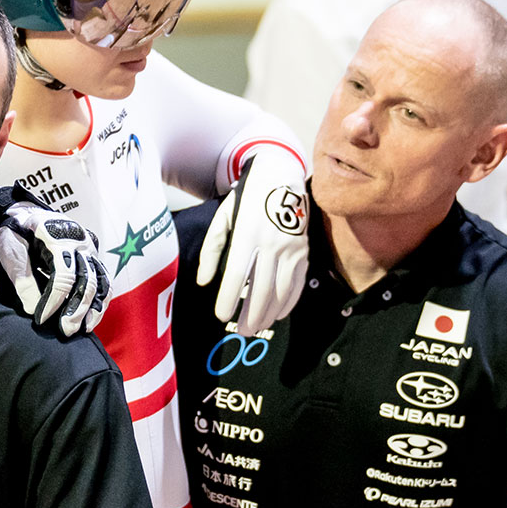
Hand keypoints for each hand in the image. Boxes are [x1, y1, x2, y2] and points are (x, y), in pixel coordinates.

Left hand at [0, 196, 109, 336]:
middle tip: (65, 331)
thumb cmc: (16, 232)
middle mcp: (79, 240)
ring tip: (84, 329)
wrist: (24, 214)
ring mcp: (89, 248)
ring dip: (93, 308)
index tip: (41, 319)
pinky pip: (104, 280)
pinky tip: (91, 319)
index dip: (53, 301)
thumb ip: (22, 279)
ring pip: (100, 281)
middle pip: (86, 279)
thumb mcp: (11, 252)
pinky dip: (100, 301)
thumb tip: (34, 309)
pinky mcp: (92, 257)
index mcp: (56, 236)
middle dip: (76, 309)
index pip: (62, 275)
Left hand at [196, 150, 310, 333]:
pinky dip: (288, 302)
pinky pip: (297, 283)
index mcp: (246, 235)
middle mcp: (270, 244)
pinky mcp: (304, 251)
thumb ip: (211, 250)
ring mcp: (291, 248)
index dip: (229, 299)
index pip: (236, 275)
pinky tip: (278, 314)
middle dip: (251, 315)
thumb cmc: (247, 199)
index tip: (221, 316)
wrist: (281, 176)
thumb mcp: (223, 218)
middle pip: (261, 289)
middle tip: (241, 331)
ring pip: (281, 291)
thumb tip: (203, 282)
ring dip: (269, 313)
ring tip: (257, 327)